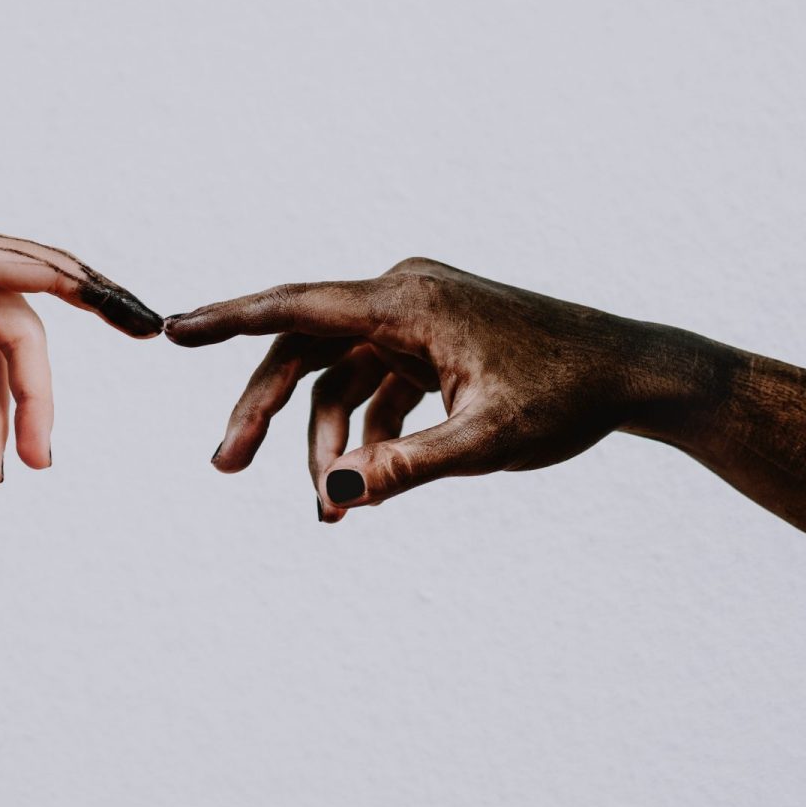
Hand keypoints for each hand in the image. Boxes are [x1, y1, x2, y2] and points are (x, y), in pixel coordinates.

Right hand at [165, 258, 703, 517]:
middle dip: (266, 412)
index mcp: (407, 300)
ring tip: (326, 510)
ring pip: (338, 378)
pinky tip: (358, 489)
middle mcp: (403, 296)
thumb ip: (406, 468)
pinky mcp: (432, 345)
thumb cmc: (567, 398)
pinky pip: (374, 389)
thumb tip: (333, 494)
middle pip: (305, 351)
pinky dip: (362, 437)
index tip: (172, 330)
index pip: (297, 306)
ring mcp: (417, 320)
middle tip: (226, 466)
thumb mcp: (487, 441)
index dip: (229, 319)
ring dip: (323, 441)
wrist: (632, 376)